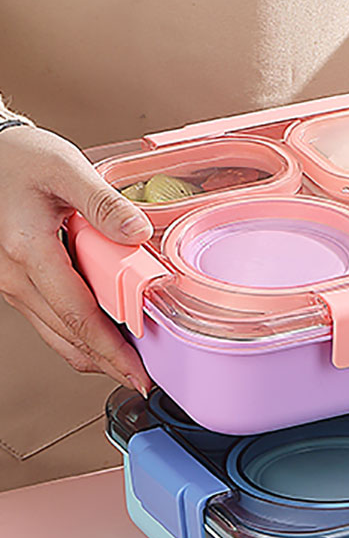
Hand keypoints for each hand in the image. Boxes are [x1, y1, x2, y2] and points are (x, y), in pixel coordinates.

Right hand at [0, 125, 152, 392]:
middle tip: (146, 379)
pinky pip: (50, 323)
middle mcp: (15, 276)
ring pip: (57, 336)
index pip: (78, 316)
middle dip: (110, 363)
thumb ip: (103, 202)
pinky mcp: (17, 284)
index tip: (139, 374)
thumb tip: (138, 232)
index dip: (112, 351)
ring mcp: (13, 284)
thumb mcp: (63, 167)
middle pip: (69, 336)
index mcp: (29, 251)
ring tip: (132, 365)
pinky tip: (106, 338)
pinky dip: (79, 337)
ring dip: (95, 354)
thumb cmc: (17, 158)